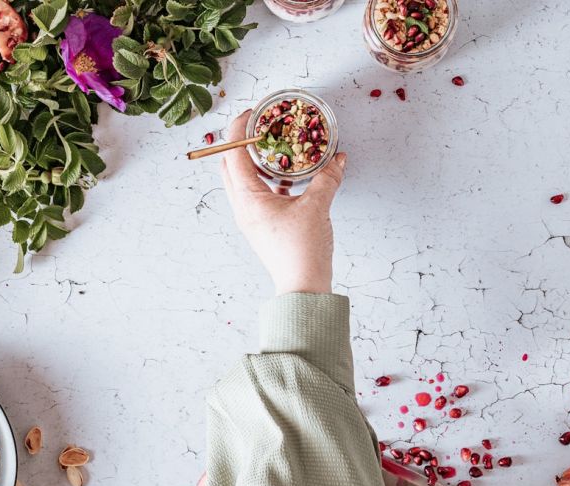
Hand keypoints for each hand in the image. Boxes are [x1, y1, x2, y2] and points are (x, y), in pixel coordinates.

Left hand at [221, 110, 346, 294]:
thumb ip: (327, 178)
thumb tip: (338, 159)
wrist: (303, 287)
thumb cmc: (302, 250)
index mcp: (248, 198)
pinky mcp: (263, 227)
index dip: (239, 129)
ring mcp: (251, 219)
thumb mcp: (317, 207)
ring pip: (244, 181)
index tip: (251, 112)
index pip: (234, 153)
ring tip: (275, 149)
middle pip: (231, 166)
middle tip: (261, 128)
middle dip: (242, 143)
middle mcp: (243, 207)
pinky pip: (259, 195)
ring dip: (255, 162)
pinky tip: (290, 178)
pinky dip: (268, 180)